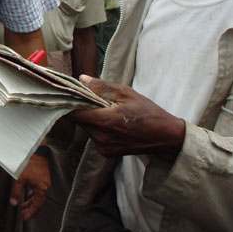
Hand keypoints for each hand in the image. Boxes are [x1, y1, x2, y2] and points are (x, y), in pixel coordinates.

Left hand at [10, 153, 49, 219]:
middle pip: (39, 202)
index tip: (25, 218)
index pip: (37, 205)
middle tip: (23, 214)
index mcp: (42, 189)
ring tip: (23, 206)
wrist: (36, 151)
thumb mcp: (20, 179)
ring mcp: (45, 182)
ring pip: (39, 196)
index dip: (31, 212)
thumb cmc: (29, 164)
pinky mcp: (44, 177)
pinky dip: (34, 194)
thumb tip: (13, 203)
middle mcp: (45, 186)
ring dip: (31, 201)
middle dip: (31, 209)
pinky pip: (39, 190)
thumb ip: (16, 192)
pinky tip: (28, 195)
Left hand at [67, 75, 184, 159]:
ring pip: (87, 128)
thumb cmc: (148, 113)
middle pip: (80, 120)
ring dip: (92, 118)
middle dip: (83, 108)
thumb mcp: (126, 93)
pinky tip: (113, 123)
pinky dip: (99, 128)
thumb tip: (81, 79)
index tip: (67, 93)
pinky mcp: (106, 153)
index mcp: (103, 121)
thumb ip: (101, 87)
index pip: (73, 113)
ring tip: (108, 110)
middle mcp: (100, 137)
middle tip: (93, 98)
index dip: (68, 102)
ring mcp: (103, 147)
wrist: (165, 137)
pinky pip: (95, 136)